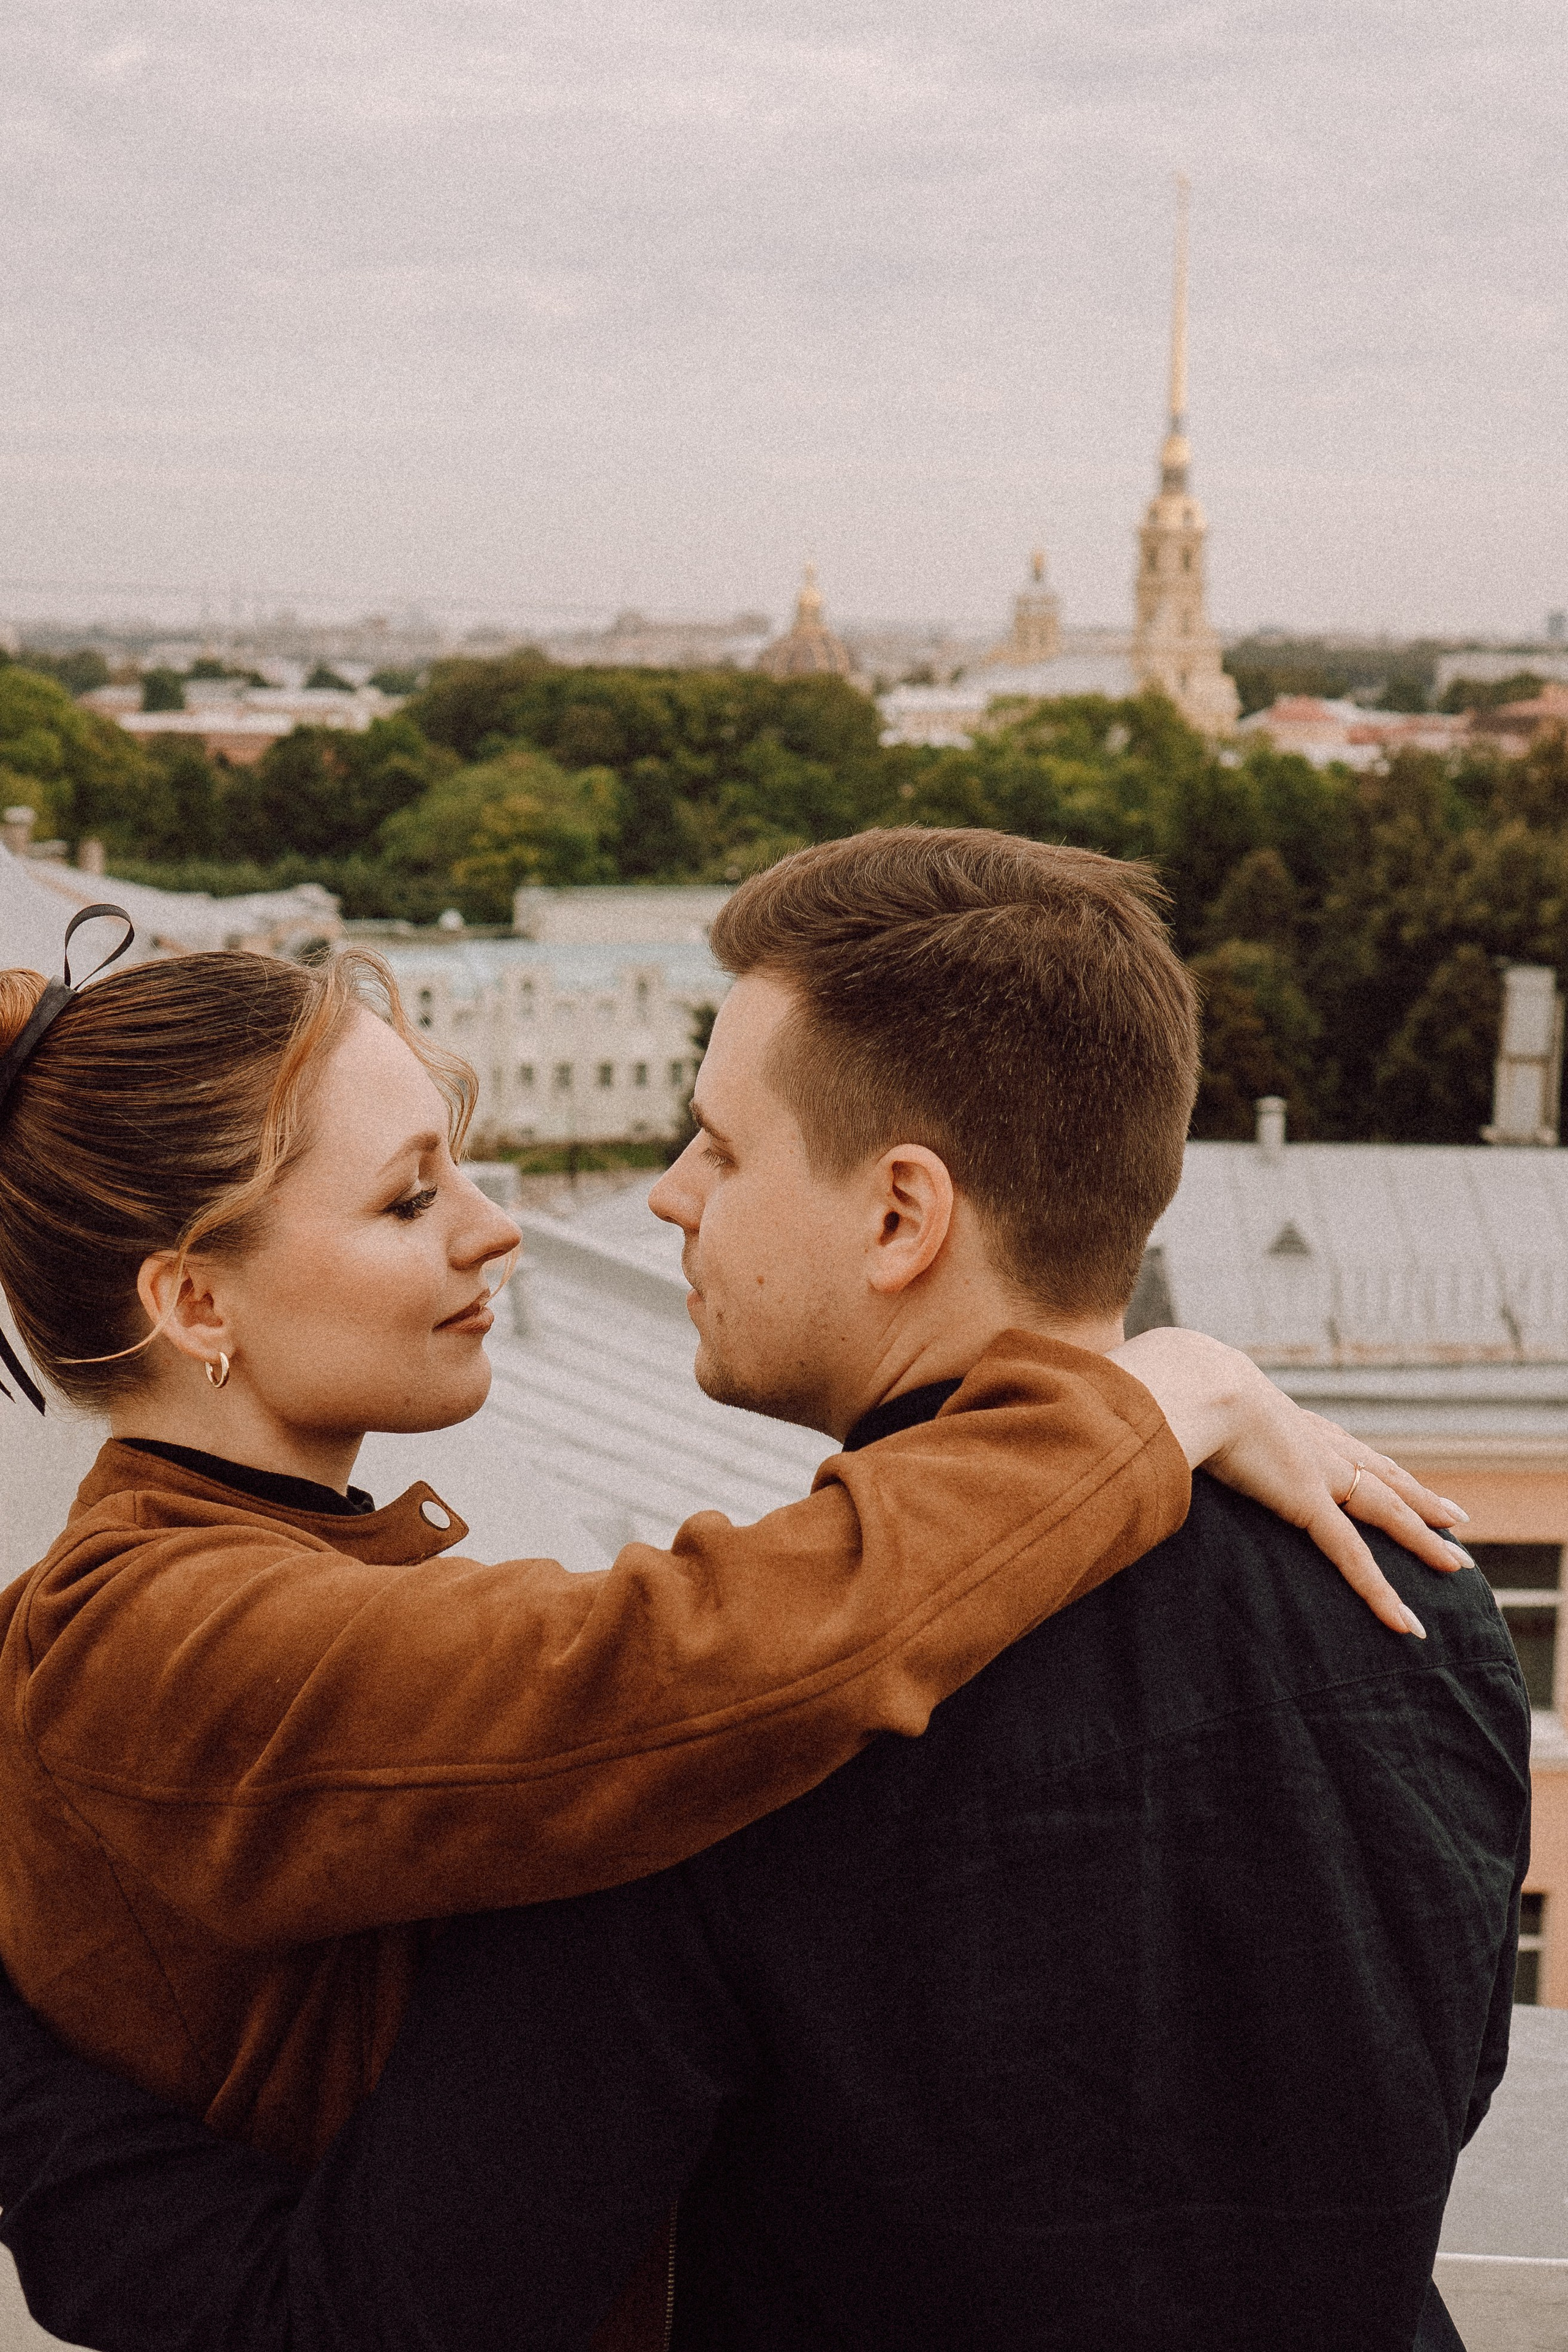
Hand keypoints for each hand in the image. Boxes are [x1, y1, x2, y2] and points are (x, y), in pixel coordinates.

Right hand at [1111, 1327, 1472, 1638]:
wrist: (1193, 1377)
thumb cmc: (1175, 1382)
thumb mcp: (1182, 1401)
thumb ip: (1170, 1420)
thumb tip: (1135, 1424)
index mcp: (1285, 1421)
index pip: (1341, 1446)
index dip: (1371, 1463)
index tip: (1393, 1472)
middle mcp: (1314, 1444)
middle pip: (1380, 1475)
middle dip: (1418, 1498)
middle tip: (1454, 1516)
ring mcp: (1318, 1472)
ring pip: (1386, 1513)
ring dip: (1423, 1538)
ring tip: (1456, 1561)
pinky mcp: (1309, 1501)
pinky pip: (1352, 1557)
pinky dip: (1379, 1593)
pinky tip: (1405, 1623)